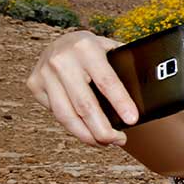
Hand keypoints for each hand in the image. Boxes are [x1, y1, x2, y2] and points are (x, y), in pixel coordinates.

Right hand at [26, 30, 136, 145]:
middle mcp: (62, 60)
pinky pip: (56, 113)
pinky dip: (73, 127)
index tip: (132, 120)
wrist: (61, 41)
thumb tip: (150, 90)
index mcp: (86, 48)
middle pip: (85, 105)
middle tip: (119, 141)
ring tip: (104, 142)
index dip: (120, 103)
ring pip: (66, 116)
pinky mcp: (34, 84)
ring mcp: (44, 73)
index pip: (106, 81)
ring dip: (87, 135)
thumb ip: (125, 66)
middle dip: (103, 130)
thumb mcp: (110, 49)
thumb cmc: (94, 50)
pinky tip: (87, 131)